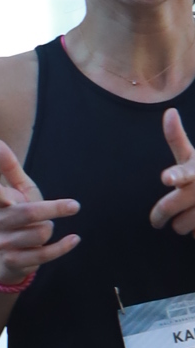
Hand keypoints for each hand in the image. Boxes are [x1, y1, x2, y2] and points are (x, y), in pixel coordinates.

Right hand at [0, 138, 79, 282]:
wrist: (7, 257)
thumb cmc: (16, 215)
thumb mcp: (17, 190)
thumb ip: (9, 167)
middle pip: (28, 214)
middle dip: (53, 209)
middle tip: (74, 206)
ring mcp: (5, 245)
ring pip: (40, 234)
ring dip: (51, 230)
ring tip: (44, 230)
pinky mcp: (15, 262)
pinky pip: (44, 254)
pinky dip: (62, 246)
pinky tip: (74, 239)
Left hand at [153, 106, 194, 236]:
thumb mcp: (193, 156)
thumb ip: (177, 139)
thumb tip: (169, 111)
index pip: (183, 174)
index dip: (174, 176)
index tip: (167, 178)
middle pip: (167, 209)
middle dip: (159, 216)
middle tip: (157, 220)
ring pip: (180, 227)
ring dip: (181, 224)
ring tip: (190, 213)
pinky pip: (194, 236)